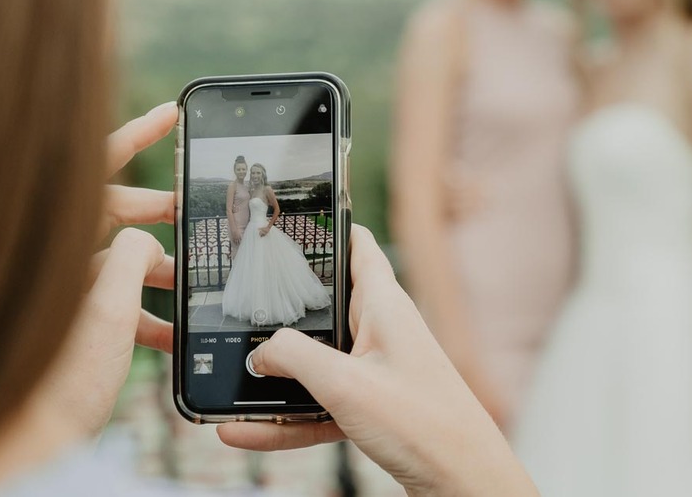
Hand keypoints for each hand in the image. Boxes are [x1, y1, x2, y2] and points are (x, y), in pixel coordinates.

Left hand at [39, 102, 178, 436]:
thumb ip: (133, 257)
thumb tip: (151, 246)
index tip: (174, 113)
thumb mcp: (103, 302)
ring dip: (159, 275)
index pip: (96, 158)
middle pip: (116, 211)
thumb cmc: (46, 368)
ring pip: (117, 262)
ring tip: (197, 288)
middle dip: (164, 219)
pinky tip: (175, 335)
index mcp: (51, 227)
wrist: (12, 439)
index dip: (138, 132)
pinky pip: (110, 302)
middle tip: (202, 220)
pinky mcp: (61, 317)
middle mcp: (49, 247)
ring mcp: (55, 282)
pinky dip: (143, 314)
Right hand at [217, 226, 537, 496]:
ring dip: (275, 375)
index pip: (354, 245)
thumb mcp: (347, 384)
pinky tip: (246, 430)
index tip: (285, 220)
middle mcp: (380, 329)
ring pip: (315, 362)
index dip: (324, 227)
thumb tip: (258, 351)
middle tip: (234, 303)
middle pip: (323, 306)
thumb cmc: (425, 424)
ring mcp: (375, 369)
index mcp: (383, 303)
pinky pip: (319, 404)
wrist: (464, 481)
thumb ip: (295, 358)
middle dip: (280, 308)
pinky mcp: (372, 405)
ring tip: (227, 381)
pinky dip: (287, 417)